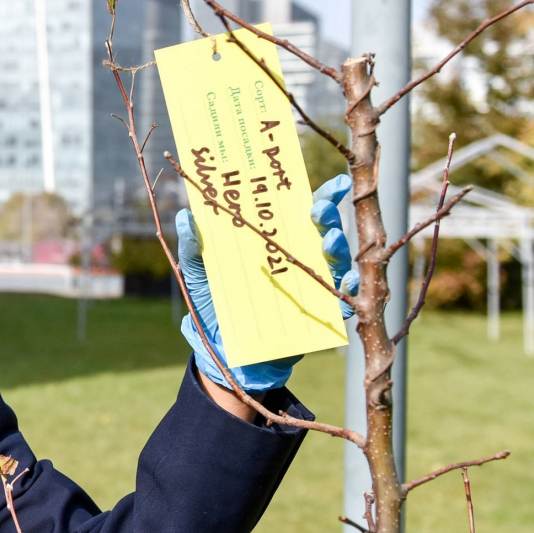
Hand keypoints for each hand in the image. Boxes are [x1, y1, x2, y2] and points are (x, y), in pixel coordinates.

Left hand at [177, 172, 359, 392]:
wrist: (221, 350)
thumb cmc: (213, 304)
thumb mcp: (199, 274)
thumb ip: (194, 248)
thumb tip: (185, 215)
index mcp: (273, 241)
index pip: (300, 212)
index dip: (320, 195)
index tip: (333, 182)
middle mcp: (298, 258)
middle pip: (323, 230)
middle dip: (327, 215)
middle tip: (318, 209)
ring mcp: (312, 285)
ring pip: (336, 261)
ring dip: (337, 247)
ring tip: (328, 240)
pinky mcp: (320, 314)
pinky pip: (343, 300)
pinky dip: (348, 289)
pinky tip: (345, 279)